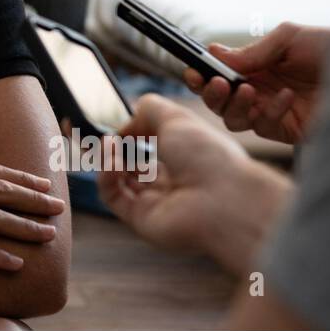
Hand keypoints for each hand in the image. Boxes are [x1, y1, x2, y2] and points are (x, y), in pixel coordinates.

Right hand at [96, 94, 286, 272]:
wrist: (225, 200)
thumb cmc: (209, 157)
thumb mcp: (177, 118)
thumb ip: (149, 110)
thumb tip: (126, 121)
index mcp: (185, 160)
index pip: (151, 148)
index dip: (131, 134)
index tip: (119, 123)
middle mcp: (171, 183)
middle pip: (132, 166)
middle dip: (115, 150)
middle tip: (104, 136)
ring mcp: (155, 203)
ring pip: (118, 180)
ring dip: (108, 158)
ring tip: (109, 143)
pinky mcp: (141, 220)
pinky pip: (113, 197)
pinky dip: (107, 176)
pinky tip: (113, 160)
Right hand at [183, 22, 329, 143]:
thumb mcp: (289, 38)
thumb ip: (252, 51)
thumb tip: (214, 54)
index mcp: (257, 67)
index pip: (219, 75)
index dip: (202, 75)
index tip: (193, 71)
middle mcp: (260, 91)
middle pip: (219, 102)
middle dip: (212, 94)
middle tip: (218, 84)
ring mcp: (273, 112)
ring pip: (234, 120)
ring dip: (234, 106)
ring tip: (248, 90)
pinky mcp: (289, 130)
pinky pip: (264, 126)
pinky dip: (270, 111)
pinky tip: (286, 96)